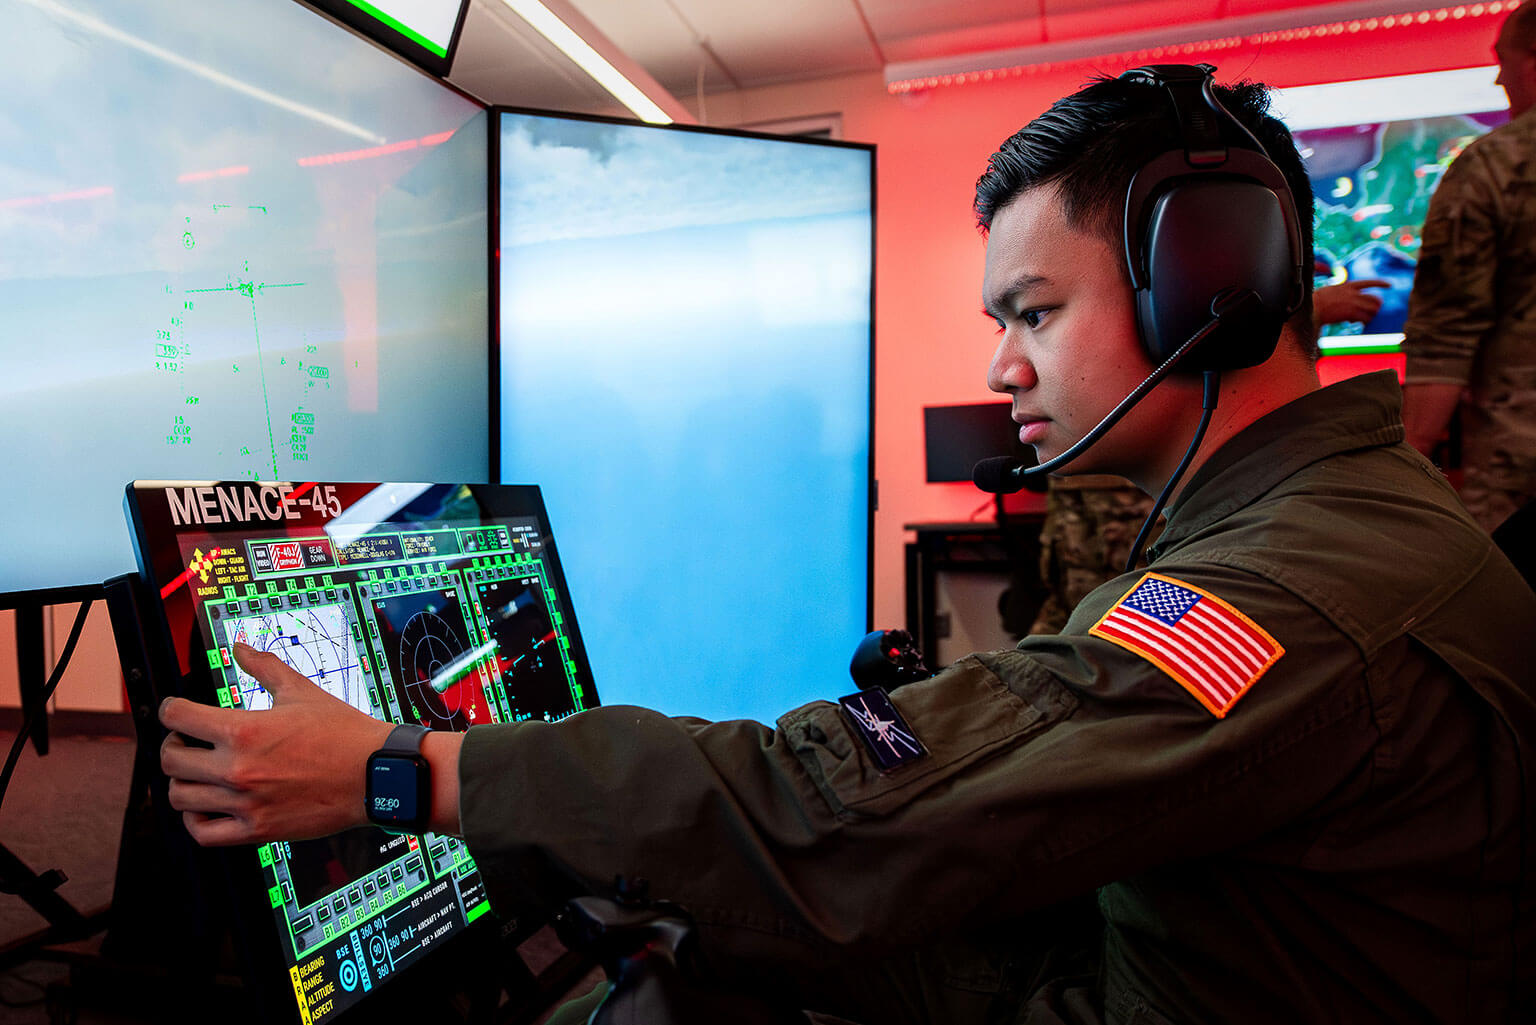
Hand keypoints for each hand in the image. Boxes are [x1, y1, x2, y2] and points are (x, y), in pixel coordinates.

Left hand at [159, 642, 392, 845]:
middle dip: (173, 746)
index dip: (171, 709)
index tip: (177, 711)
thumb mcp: (301, 691)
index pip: (176, 716)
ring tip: (198, 773)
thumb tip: (240, 648)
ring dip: (183, 782)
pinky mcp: (257, 830)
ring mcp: (245, 803)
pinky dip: (194, 820)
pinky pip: (203, 832)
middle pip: (171, 760)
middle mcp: (237, 768)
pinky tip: (206, 805)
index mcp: (243, 730)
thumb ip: (264, 667)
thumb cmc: (343, 732)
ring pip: (180, 797)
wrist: (376, 773)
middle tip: (187, 742)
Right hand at [1313, 279, 1388, 326]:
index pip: (1370, 282)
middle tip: (1373, 310)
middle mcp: (1354, 294)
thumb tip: (1347, 291)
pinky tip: (1356, 321)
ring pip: (1372, 309)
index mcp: (1349, 285)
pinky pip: (1365, 318)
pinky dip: (1363, 321)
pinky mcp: (1351, 314)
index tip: (1390, 285)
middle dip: (1376, 305)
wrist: (1313, 307)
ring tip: (1364, 317)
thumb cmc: (1318, 299)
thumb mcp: (1331, 288)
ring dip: (1371, 314)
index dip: (1381, 283)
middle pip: (1374, 298)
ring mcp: (1353, 304)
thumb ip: (1343, 289)